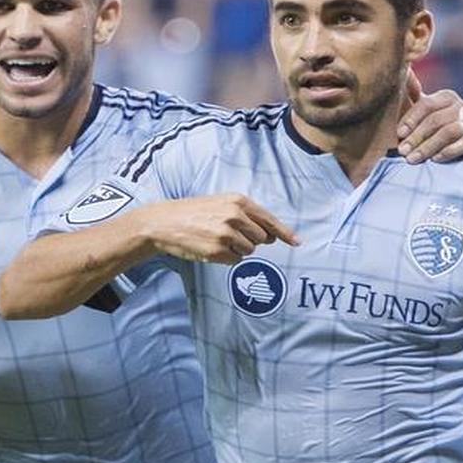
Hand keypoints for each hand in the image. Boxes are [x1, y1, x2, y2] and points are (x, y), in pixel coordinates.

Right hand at [137, 194, 298, 263]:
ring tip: (217, 238)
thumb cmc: (195, 212)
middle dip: (251, 240)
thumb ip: (247, 215)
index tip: (297, 242)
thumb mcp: (222, 203)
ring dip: (237, 249)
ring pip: (249, 251)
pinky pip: (234, 261)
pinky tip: (211, 247)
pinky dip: (226, 258)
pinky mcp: (217, 251)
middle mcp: (235, 216)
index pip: (269, 220)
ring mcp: (226, 234)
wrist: (165, 222)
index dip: (285, 233)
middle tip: (230, 234)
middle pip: (261, 239)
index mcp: (238, 201)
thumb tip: (272, 235)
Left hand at [397, 72, 462, 163]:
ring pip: (449, 132)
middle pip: (436, 120)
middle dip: (416, 137)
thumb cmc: (437, 136)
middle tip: (403, 152)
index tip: (399, 134)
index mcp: (446, 97)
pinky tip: (435, 160)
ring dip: (428, 147)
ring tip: (413, 159)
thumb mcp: (423, 117)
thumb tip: (404, 71)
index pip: (426, 105)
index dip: (411, 119)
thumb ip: (411, 97)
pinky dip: (449, 151)